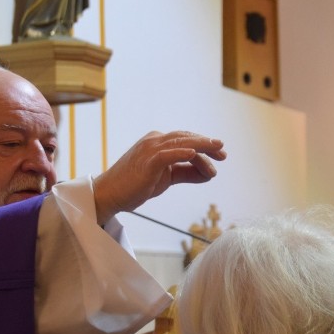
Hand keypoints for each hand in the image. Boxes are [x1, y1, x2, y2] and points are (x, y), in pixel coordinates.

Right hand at [93, 131, 226, 224]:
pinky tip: (195, 154)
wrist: (110, 194)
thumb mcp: (166, 178)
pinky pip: (167, 154)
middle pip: (186, 138)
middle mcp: (154, 141)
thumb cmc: (136, 185)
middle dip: (207, 145)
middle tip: (223, 153)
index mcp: (158, 143)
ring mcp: (150, 149)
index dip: (205, 146)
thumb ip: (186, 173)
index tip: (220, 156)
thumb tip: (208, 173)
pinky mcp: (147, 161)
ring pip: (181, 143)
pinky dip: (181, 152)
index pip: (186, 140)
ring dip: (202, 148)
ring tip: (218, 152)